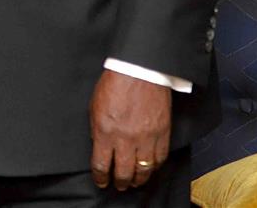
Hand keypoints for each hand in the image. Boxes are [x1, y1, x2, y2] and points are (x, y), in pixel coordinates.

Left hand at [89, 69, 170, 190]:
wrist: (140, 71)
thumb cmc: (114, 85)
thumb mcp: (94, 107)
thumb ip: (96, 129)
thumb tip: (99, 146)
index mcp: (104, 131)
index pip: (101, 164)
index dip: (100, 177)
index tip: (101, 181)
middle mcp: (125, 138)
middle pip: (123, 172)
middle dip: (119, 182)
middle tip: (118, 185)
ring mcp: (145, 138)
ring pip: (143, 170)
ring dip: (138, 179)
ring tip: (134, 182)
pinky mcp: (162, 134)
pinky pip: (160, 159)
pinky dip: (154, 167)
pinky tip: (149, 168)